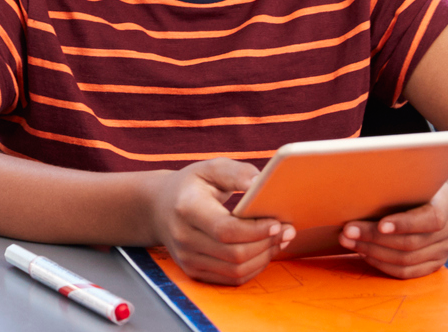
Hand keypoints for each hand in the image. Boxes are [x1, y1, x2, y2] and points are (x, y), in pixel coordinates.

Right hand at [150, 158, 295, 284]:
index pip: (225, 230)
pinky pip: (230, 278)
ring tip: (279, 240)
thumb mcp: (210, 168)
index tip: (278, 221)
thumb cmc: (192, 184)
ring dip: (263, 257)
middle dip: (266, 244)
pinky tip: (263, 251)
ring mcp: (187, 259)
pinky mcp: (194, 271)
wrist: (160, 207)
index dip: (255, 230)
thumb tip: (260, 184)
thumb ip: (236, 173)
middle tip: (288, 230)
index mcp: (187, 208)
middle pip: (234, 254)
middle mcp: (184, 238)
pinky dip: (252, 268)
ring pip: (235, 271)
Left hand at [337, 183, 447, 278]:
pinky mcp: (434, 263)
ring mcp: (444, 249)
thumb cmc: (415, 181)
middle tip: (348, 231)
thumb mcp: (411, 175)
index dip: (404, 224)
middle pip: (411, 243)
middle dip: (374, 238)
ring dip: (373, 252)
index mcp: (447, 203)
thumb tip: (360, 183)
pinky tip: (364, 252)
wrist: (435, 197)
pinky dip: (382, 264)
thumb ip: (396, 180)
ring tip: (349, 241)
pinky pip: (407, 272)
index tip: (380, 224)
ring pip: (406, 260)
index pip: (430, 219)